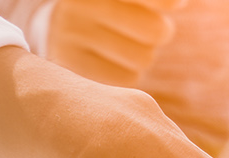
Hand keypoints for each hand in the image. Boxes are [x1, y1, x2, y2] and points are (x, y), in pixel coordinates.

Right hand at [45, 0, 182, 87]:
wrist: (49, 29)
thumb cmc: (102, 7)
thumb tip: (179, 3)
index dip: (167, 2)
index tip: (176, 5)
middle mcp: (76, 7)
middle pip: (156, 30)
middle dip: (159, 31)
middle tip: (143, 29)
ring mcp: (69, 38)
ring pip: (144, 58)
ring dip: (142, 54)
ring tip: (121, 44)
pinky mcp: (70, 69)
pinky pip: (127, 79)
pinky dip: (127, 72)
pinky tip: (109, 61)